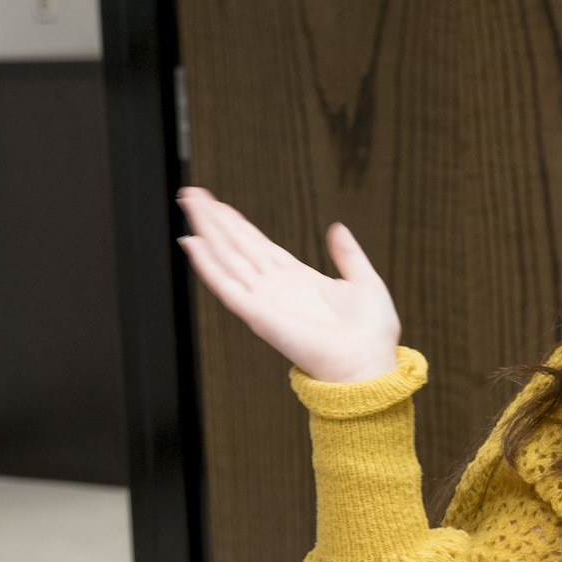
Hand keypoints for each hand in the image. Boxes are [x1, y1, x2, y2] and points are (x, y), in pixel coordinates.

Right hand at [178, 186, 401, 383]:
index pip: (257, 244)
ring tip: (190, 205)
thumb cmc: (370, 336)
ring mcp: (264, 300)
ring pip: (227, 258)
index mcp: (298, 279)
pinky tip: (193, 245)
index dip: (237, 223)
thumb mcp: (364, 280)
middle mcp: (276, 288)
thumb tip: (338, 228)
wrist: (368, 365)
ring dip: (207, 231)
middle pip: (236, 246)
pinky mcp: (258, 315)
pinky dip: (208, 266)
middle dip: (214, 219)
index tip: (219, 204)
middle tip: (193, 195)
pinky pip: (227, 286)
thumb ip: (348, 253)